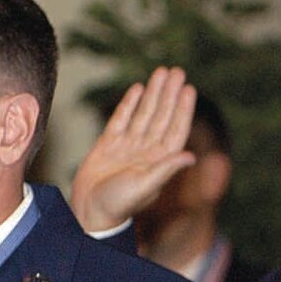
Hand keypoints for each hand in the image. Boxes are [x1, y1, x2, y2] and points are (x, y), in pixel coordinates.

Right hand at [68, 67, 196, 231]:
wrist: (89, 211)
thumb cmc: (118, 204)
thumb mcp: (145, 185)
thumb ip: (166, 169)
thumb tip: (192, 156)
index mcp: (159, 160)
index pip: (175, 128)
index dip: (183, 108)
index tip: (188, 88)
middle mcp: (146, 150)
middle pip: (162, 116)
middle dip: (169, 93)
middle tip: (177, 71)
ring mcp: (128, 146)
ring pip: (144, 113)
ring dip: (153, 93)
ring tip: (161, 73)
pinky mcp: (108, 144)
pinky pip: (122, 119)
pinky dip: (130, 104)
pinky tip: (138, 89)